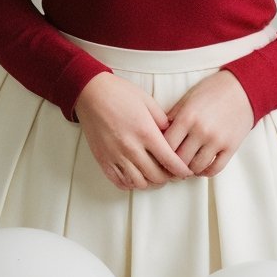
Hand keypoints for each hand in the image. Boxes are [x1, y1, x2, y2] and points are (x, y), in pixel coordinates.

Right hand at [74, 72, 193, 190]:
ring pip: (139, 183)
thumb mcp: (148, 101)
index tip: (185, 172)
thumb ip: (162, 121)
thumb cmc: (119, 93)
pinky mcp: (103, 160)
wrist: (91, 93)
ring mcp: (115, 156)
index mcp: (145, 132)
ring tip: (154, 174)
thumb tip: (172, 136)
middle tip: (171, 173)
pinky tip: (136, 175)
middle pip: (156, 176)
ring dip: (150, 182)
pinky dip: (131, 183)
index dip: (181, 170)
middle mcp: (131, 148)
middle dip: (168, 177)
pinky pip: (120, 182)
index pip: (170, 161)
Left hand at [163, 70, 254, 176]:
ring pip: (196, 167)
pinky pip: (215, 169)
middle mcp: (201, 130)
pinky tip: (201, 167)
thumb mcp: (189, 97)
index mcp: (187, 116)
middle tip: (170, 165)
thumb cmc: (213, 90)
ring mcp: (217, 140)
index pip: (166, 145)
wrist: (244, 88)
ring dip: (189, 169)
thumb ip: (173, 115)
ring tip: (185, 165)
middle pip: (180, 159)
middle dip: (173, 164)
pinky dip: (206, 172)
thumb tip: (158, 133)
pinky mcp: (231, 147)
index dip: (160, 152)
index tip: (159, 155)